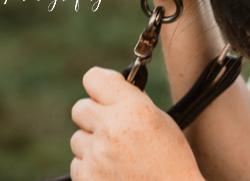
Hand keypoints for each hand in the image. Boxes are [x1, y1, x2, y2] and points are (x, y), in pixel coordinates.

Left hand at [70, 67, 204, 180]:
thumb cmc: (172, 160)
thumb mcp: (160, 120)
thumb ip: (132, 101)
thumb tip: (109, 90)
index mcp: (133, 108)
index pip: (93, 78)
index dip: (99, 86)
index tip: (106, 94)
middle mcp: (111, 128)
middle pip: (80, 109)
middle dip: (94, 116)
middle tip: (112, 127)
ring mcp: (96, 156)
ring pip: (77, 139)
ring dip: (92, 144)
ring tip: (117, 155)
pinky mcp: (87, 179)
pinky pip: (77, 164)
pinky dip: (90, 167)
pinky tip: (112, 172)